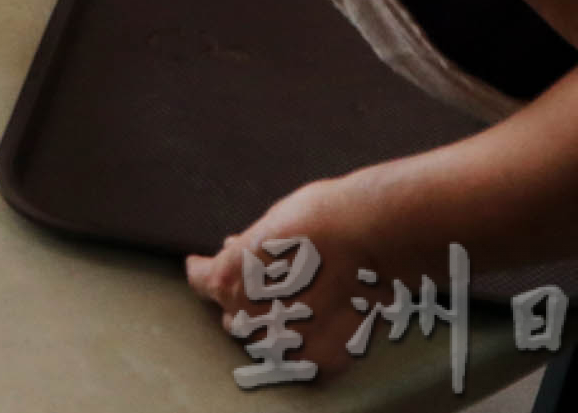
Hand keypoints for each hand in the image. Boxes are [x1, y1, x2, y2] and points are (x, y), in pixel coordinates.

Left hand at [186, 179, 402, 385]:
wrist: (376, 235)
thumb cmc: (324, 218)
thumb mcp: (271, 224)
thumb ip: (248, 249)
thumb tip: (235, 251)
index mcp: (229, 280)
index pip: (201, 280)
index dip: (203, 270)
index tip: (203, 265)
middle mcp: (249, 318)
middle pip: (235, 316)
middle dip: (245, 300)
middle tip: (269, 283)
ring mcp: (285, 343)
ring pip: (267, 341)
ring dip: (275, 325)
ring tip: (302, 300)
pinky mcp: (322, 360)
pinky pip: (306, 357)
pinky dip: (311, 342)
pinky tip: (326, 319)